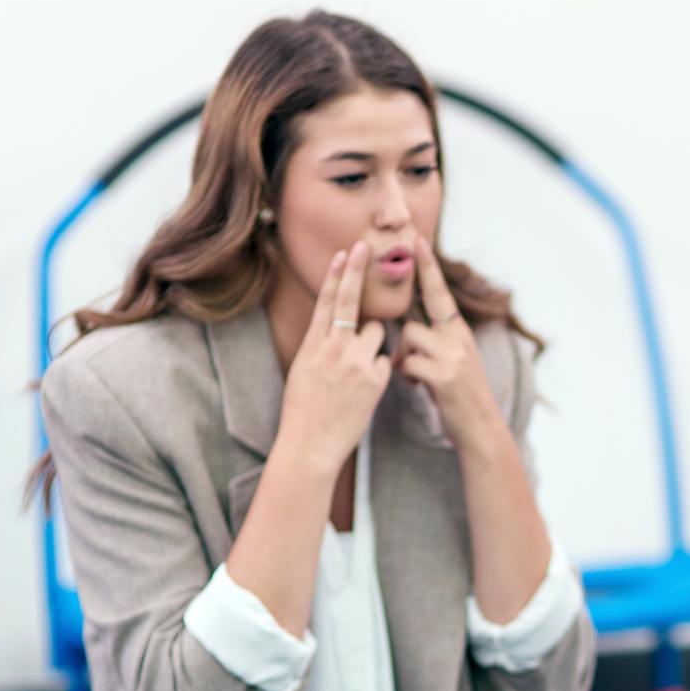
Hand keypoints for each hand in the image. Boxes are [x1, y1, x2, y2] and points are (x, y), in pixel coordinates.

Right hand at [278, 242, 392, 471]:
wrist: (310, 444)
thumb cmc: (304, 411)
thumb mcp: (303, 371)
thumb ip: (322, 346)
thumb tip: (336, 328)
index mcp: (313, 345)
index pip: (326, 301)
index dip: (337, 274)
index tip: (345, 252)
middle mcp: (334, 348)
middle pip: (350, 301)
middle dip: (357, 271)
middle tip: (364, 245)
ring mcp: (356, 362)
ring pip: (378, 332)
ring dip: (374, 343)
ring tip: (357, 371)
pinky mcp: (375, 379)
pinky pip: (385, 362)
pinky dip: (379, 372)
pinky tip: (365, 391)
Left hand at [396, 236, 503, 447]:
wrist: (481, 428)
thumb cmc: (461, 398)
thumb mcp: (454, 363)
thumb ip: (435, 345)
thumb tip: (407, 336)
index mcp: (459, 333)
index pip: (440, 293)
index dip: (428, 268)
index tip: (417, 241)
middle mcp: (458, 339)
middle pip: (414, 320)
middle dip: (404, 334)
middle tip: (394, 318)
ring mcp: (452, 357)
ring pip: (408, 339)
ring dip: (403, 358)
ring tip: (413, 376)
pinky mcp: (444, 376)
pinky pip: (408, 362)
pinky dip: (406, 374)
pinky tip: (417, 385)